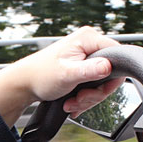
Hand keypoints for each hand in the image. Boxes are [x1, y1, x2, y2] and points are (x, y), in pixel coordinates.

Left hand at [0, 27, 122, 125]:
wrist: (24, 83)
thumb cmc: (40, 75)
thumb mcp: (66, 74)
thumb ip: (89, 70)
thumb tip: (108, 66)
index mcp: (88, 38)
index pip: (118, 56)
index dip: (113, 77)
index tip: (97, 91)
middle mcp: (89, 44)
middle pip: (111, 72)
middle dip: (96, 93)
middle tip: (80, 99)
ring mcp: (86, 56)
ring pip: (102, 82)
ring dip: (88, 98)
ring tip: (71, 103)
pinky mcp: (83, 67)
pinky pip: (93, 84)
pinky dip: (84, 97)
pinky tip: (72, 102)